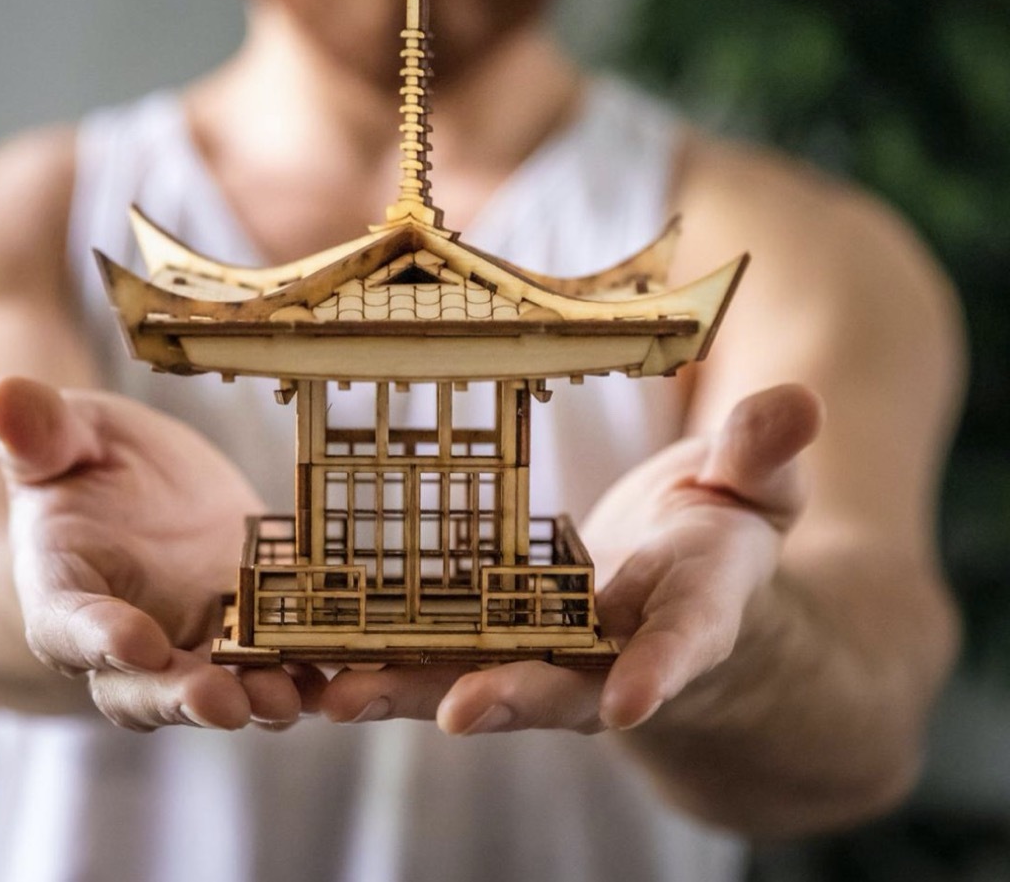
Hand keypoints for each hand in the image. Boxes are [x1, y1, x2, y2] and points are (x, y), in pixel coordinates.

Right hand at [0, 376, 322, 730]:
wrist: (133, 488)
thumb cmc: (84, 461)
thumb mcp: (68, 434)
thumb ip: (40, 434)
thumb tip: (6, 396)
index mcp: (64, 591)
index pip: (71, 625)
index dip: (100, 638)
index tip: (138, 642)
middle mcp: (127, 636)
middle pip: (143, 688)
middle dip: (182, 698)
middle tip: (224, 702)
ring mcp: (192, 640)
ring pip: (215, 687)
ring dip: (252, 698)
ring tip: (290, 699)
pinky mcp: (249, 628)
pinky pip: (276, 659)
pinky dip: (305, 670)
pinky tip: (341, 671)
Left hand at [317, 384, 822, 734]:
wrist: (683, 583)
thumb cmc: (726, 529)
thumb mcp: (757, 487)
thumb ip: (766, 456)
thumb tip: (797, 404)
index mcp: (691, 612)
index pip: (684, 645)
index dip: (660, 670)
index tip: (633, 702)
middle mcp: (613, 651)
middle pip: (566, 684)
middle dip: (515, 695)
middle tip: (460, 711)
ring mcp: (550, 653)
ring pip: (483, 679)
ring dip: (417, 692)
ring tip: (342, 697)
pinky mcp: (498, 637)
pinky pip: (439, 653)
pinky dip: (384, 662)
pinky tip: (318, 661)